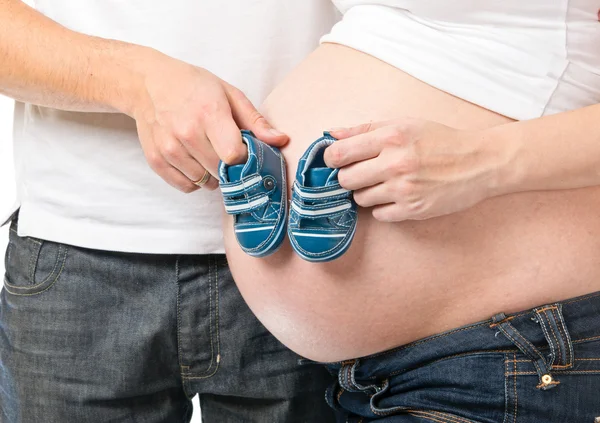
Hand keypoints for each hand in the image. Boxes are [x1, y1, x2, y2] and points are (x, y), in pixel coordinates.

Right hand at [130, 49, 287, 192]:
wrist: (149, 83)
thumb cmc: (194, 86)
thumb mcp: (230, 94)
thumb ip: (256, 122)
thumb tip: (281, 141)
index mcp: (209, 114)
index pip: (234, 155)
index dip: (245, 157)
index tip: (244, 150)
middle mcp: (186, 133)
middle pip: (220, 171)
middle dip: (230, 167)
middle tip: (227, 151)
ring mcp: (169, 148)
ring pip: (204, 182)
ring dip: (212, 175)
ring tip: (209, 153)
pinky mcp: (156, 160)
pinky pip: (185, 186)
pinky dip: (194, 180)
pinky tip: (195, 161)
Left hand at [324, 119, 504, 221]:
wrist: (480, 163)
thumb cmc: (440, 140)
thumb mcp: (404, 124)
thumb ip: (365, 129)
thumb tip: (331, 134)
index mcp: (391, 137)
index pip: (339, 154)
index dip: (332, 159)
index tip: (337, 161)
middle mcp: (395, 163)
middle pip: (345, 179)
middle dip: (349, 177)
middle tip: (363, 173)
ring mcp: (404, 189)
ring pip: (360, 199)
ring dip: (366, 193)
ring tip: (384, 183)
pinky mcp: (413, 210)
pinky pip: (379, 214)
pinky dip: (383, 207)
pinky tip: (397, 196)